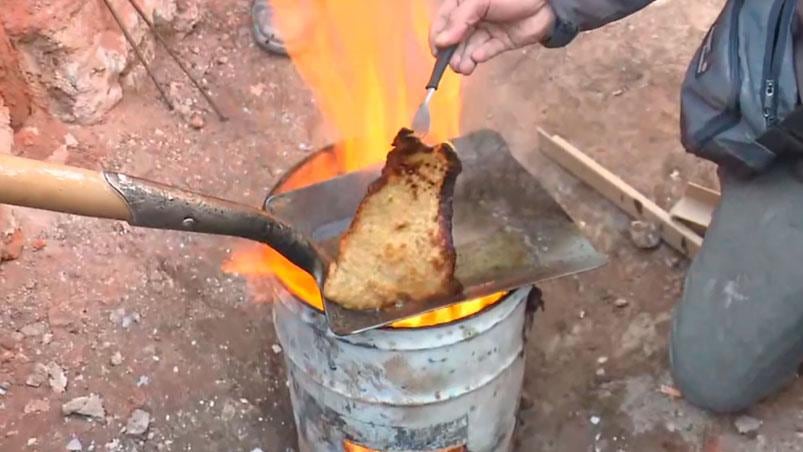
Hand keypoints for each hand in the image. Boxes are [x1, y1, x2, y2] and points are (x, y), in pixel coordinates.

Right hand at [429, 0, 555, 74]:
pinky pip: (485, 52)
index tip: (437, 51)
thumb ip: (460, 20)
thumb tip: (442, 41)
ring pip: (469, 48)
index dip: (437, 36)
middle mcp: (472, 18)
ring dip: (464, 59)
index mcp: (464, 3)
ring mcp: (486, 30)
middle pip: (455, 38)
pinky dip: (480, 56)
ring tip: (463, 68)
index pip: (444, 21)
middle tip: (452, 64)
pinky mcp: (499, 43)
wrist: (546, 2)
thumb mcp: (480, 1)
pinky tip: (477, 59)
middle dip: (452, 52)